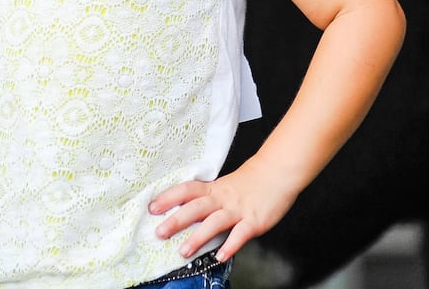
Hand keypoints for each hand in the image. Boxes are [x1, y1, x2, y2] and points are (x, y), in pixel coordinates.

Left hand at [147, 162, 296, 262]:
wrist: (276, 172)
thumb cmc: (250, 181)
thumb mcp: (224, 186)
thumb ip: (209, 199)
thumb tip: (187, 211)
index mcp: (213, 189)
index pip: (186, 191)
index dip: (168, 198)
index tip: (152, 207)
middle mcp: (222, 198)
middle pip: (195, 208)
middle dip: (175, 221)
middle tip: (159, 232)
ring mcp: (238, 210)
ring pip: (214, 223)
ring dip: (197, 238)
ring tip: (183, 251)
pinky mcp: (254, 221)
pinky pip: (240, 234)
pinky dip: (230, 246)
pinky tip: (220, 257)